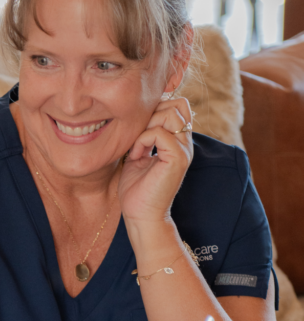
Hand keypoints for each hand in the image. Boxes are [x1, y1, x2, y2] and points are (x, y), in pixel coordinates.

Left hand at [118, 96, 193, 230]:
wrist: (140, 216)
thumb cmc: (136, 190)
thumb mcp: (138, 154)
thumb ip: (143, 134)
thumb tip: (140, 114)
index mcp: (178, 141)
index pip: (178, 105)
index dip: (157, 107)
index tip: (138, 129)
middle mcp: (185, 143)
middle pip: (177, 104)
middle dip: (152, 112)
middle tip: (137, 136)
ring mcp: (184, 150)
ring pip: (170, 113)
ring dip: (146, 126)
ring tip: (136, 147)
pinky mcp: (177, 158)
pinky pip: (159, 133)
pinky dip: (142, 140)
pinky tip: (135, 156)